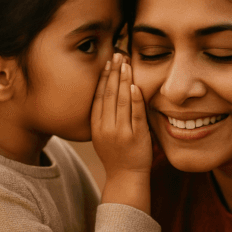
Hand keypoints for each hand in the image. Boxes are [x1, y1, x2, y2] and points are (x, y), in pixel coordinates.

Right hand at [91, 52, 151, 212]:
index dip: (102, 77)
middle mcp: (105, 127)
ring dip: (123, 80)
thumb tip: (107, 92)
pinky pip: (135, 114)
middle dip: (112, 73)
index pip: (98, 95)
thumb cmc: (116, 154)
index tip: (107, 62)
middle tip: (117, 55)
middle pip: (108, 94)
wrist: (126, 177)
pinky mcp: (135, 136)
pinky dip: (135, 99)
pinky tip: (135, 86)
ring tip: (126, 64)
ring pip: (121, 101)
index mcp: (96, 125)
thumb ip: (104, 115)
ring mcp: (120, 132)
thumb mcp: (103, 134)